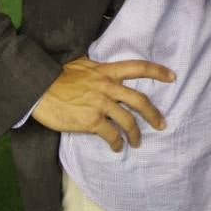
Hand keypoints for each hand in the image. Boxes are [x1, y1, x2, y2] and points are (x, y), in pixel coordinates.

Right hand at [30, 57, 175, 151]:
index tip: (172, 76)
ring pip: (128, 121)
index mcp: (106, 71)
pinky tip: (116, 147)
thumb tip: (104, 68)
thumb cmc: (57, 75)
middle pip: (139, 100)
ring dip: (135, 134)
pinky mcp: (90, 121)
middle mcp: (107, 87)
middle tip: (161, 124)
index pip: (137, 67)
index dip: (157, 71)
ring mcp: (100, 104)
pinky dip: (116, 143)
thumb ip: (97, 67)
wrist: (39, 89)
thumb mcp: (81, 63)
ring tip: (137, 142)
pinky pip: (111, 135)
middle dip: (154, 114)